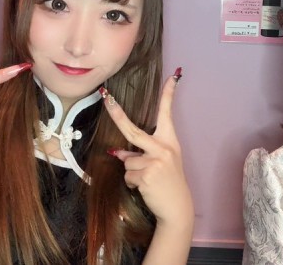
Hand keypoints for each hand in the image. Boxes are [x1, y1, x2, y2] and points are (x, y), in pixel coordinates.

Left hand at [103, 70, 192, 227]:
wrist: (177, 207)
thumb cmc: (168, 183)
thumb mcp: (160, 164)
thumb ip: (142, 154)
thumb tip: (120, 153)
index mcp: (169, 141)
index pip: (168, 113)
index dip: (169, 94)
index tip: (174, 75)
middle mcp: (164, 147)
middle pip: (133, 129)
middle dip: (116, 114)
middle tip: (105, 97)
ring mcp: (155, 160)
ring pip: (127, 161)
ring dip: (132, 173)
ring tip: (148, 181)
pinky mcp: (147, 174)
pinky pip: (128, 175)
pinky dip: (132, 183)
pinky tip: (145, 188)